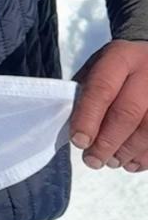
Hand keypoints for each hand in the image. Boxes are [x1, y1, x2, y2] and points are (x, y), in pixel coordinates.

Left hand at [71, 40, 147, 171]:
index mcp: (121, 57)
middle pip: (128, 112)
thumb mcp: (97, 70)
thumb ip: (86, 96)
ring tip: (112, 161)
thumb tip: (79, 135)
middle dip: (108, 142)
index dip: (89, 118)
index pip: (102, 88)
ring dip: (128, 152)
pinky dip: (146, 157)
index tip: (79, 141)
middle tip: (93, 159)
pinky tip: (132, 162)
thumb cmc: (117, 71)